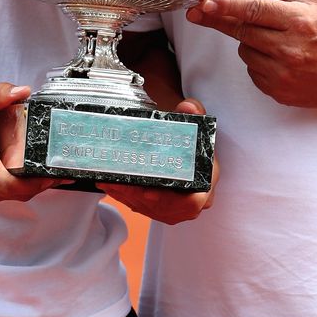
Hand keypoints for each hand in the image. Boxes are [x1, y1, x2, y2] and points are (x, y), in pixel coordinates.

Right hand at [0, 83, 69, 207]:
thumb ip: (1, 93)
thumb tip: (23, 91)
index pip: (8, 183)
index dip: (34, 183)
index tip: (52, 174)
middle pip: (14, 193)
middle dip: (37, 185)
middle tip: (55, 172)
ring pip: (8, 198)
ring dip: (26, 188)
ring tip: (41, 172)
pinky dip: (13, 189)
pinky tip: (22, 176)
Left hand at [99, 99, 216, 223]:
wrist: (185, 146)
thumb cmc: (190, 138)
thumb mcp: (193, 121)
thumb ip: (193, 111)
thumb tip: (189, 107)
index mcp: (206, 181)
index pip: (193, 201)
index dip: (171, 200)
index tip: (148, 193)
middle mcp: (193, 199)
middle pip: (166, 208)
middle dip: (140, 198)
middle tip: (119, 185)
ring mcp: (176, 207)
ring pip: (151, 209)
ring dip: (128, 197)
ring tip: (110, 182)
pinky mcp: (160, 208)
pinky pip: (141, 206)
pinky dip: (125, 196)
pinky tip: (111, 185)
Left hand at [185, 0, 316, 110]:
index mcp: (298, 21)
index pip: (253, 10)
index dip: (225, 6)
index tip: (205, 3)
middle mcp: (289, 48)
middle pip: (241, 31)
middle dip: (218, 20)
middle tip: (201, 12)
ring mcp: (285, 73)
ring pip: (245, 53)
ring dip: (249, 42)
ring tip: (272, 38)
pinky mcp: (282, 92)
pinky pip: (254, 73)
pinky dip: (258, 63)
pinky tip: (277, 57)